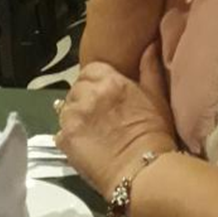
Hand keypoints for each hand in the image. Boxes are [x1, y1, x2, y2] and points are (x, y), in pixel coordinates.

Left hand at [55, 49, 176, 196]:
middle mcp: (87, 95)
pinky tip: (85, 143)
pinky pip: (60, 131)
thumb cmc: (155, 133)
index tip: (106, 93)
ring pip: (65, 108)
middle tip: (100, 113)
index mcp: (109, 81)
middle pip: (77, 88)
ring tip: (91, 129)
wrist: (142, 171)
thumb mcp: (157, 96)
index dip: (97, 81)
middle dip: (85, 96)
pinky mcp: (64, 139)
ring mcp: (72, 117)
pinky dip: (69, 135)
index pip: (91, 70)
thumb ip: (150, 69)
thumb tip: (150, 44)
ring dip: (75, 114)